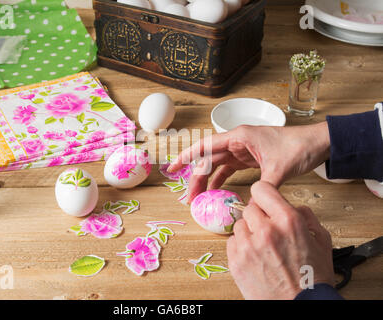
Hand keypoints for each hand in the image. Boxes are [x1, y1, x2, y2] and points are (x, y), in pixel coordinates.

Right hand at [168, 122, 329, 202]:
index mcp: (240, 136)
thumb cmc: (298, 148)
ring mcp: (242, 150)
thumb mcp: (279, 169)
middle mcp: (237, 141)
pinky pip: (229, 170)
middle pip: (208, 159)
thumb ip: (262, 190)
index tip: (172, 168)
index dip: (186, 156)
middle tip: (188, 198)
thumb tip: (249, 211)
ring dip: (206, 181)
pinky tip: (215, 193)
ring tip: (198, 199)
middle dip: (195, 177)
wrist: (317, 143)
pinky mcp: (249, 158)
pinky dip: (221, 181)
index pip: (205, 145)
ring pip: (217, 165)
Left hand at [227, 181, 334, 299]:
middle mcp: (266, 230)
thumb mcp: (321, 240)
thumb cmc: (312, 278)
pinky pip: (232, 242)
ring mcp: (248, 246)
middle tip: (268, 230)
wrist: (300, 306)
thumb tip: (292, 206)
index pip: (261, 189)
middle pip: (249, 208)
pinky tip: (255, 257)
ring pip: (240, 225)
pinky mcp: (236, 261)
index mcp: (288, 221)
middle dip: (259, 217)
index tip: (265, 200)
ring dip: (249, 232)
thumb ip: (306, 216)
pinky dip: (241, 247)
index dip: (264, 194)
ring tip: (263, 247)